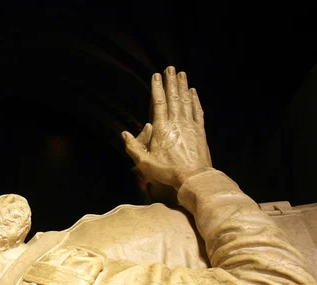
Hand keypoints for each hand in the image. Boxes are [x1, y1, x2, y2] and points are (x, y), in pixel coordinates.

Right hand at [122, 66, 211, 189]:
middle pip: (173, 97)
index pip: (158, 102)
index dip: (157, 88)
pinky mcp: (200, 131)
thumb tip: (124, 134)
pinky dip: (195, 100)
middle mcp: (176, 123)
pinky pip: (197, 111)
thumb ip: (133, 147)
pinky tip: (193, 92)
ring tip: (182, 74)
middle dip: (171, 82)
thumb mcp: (145, 163)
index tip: (156, 75)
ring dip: (183, 86)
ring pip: (186, 101)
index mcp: (162, 128)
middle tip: (171, 68)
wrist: (194, 177)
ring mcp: (190, 125)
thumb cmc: (168, 171)